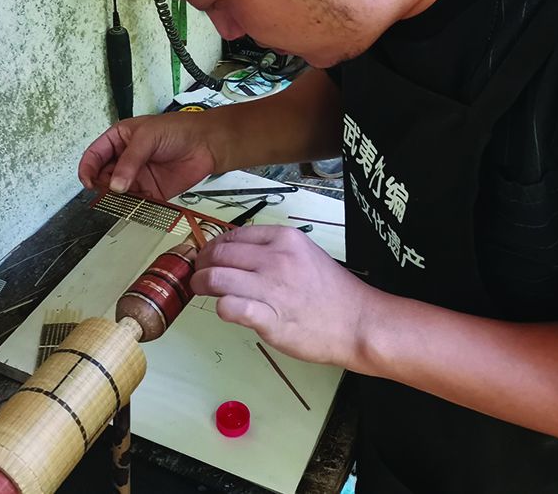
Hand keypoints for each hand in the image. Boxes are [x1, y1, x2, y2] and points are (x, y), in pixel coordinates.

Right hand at [78, 113, 220, 199]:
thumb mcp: (148, 137)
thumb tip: (115, 185)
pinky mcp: (151, 192)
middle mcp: (125, 159)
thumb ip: (130, 161)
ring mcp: (137, 176)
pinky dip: (135, 205)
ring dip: (119, 198)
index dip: (87, 169)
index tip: (88, 182)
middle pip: (103, 177)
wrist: (206, 143)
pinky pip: (137, 203)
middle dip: (103, 185)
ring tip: (126, 196)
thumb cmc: (178, 130)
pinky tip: (141, 201)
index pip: (94, 156)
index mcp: (118, 140)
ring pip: (118, 193)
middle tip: (110, 190)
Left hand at [191, 225, 373, 368]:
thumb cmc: (334, 292)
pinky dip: (220, 308)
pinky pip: (229, 307)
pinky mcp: (269, 318)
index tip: (209, 256)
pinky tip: (226, 310)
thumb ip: (275, 251)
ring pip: (215, 278)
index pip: (233, 235)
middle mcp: (276, 259)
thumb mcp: (306, 254)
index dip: (214, 246)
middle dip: (201, 264)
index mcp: (285, 239)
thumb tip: (239, 254)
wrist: (359, 322)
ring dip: (200, 284)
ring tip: (200, 290)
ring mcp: (272, 288)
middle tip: (199, 274)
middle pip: (219, 254)